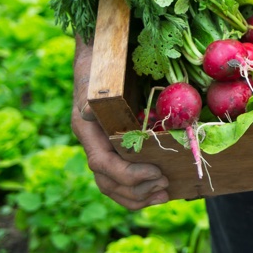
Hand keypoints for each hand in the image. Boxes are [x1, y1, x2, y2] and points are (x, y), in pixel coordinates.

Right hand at [73, 37, 169, 208]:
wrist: (98, 57)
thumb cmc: (101, 67)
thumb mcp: (98, 79)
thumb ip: (94, 97)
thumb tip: (88, 111)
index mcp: (87, 132)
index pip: (102, 165)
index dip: (128, 175)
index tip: (156, 173)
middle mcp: (93, 144)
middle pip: (108, 182)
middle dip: (136, 190)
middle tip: (165, 185)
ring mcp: (102, 147)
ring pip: (113, 184)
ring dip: (138, 195)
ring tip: (164, 193)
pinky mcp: (115, 147)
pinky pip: (122, 175)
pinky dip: (138, 186)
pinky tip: (159, 188)